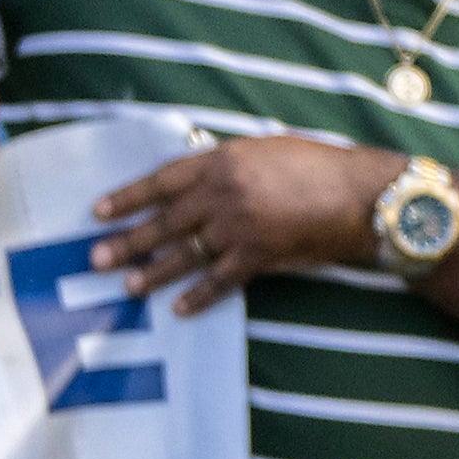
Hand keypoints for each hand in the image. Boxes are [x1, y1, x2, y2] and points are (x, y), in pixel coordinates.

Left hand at [88, 133, 392, 313]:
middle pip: (163, 222)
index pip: (161, 180)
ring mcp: (239, 228)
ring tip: (128, 285)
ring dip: (153, 272)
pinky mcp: (259, 256)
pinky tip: (179, 308)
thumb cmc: (318, 166)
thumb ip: (225, 164)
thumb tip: (192, 180)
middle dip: (127, 241)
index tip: (99, 211)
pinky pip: (219, 281)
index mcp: (222, 161)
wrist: (363, 195)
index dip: (128, 197)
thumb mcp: (264, 150)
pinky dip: (198, 296)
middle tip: (95, 259)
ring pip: (184, 254)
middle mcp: (223, 194)